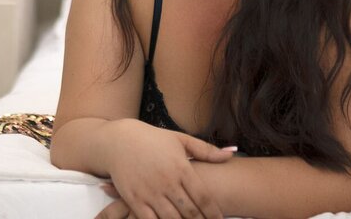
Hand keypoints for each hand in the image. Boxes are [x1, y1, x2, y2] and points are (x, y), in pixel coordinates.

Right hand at [100, 119, 234, 218]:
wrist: (118, 141)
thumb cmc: (152, 139)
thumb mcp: (180, 140)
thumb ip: (206, 150)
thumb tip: (231, 153)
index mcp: (181, 168)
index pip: (203, 197)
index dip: (214, 213)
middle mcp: (167, 183)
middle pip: (190, 212)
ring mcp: (150, 193)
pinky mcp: (134, 200)